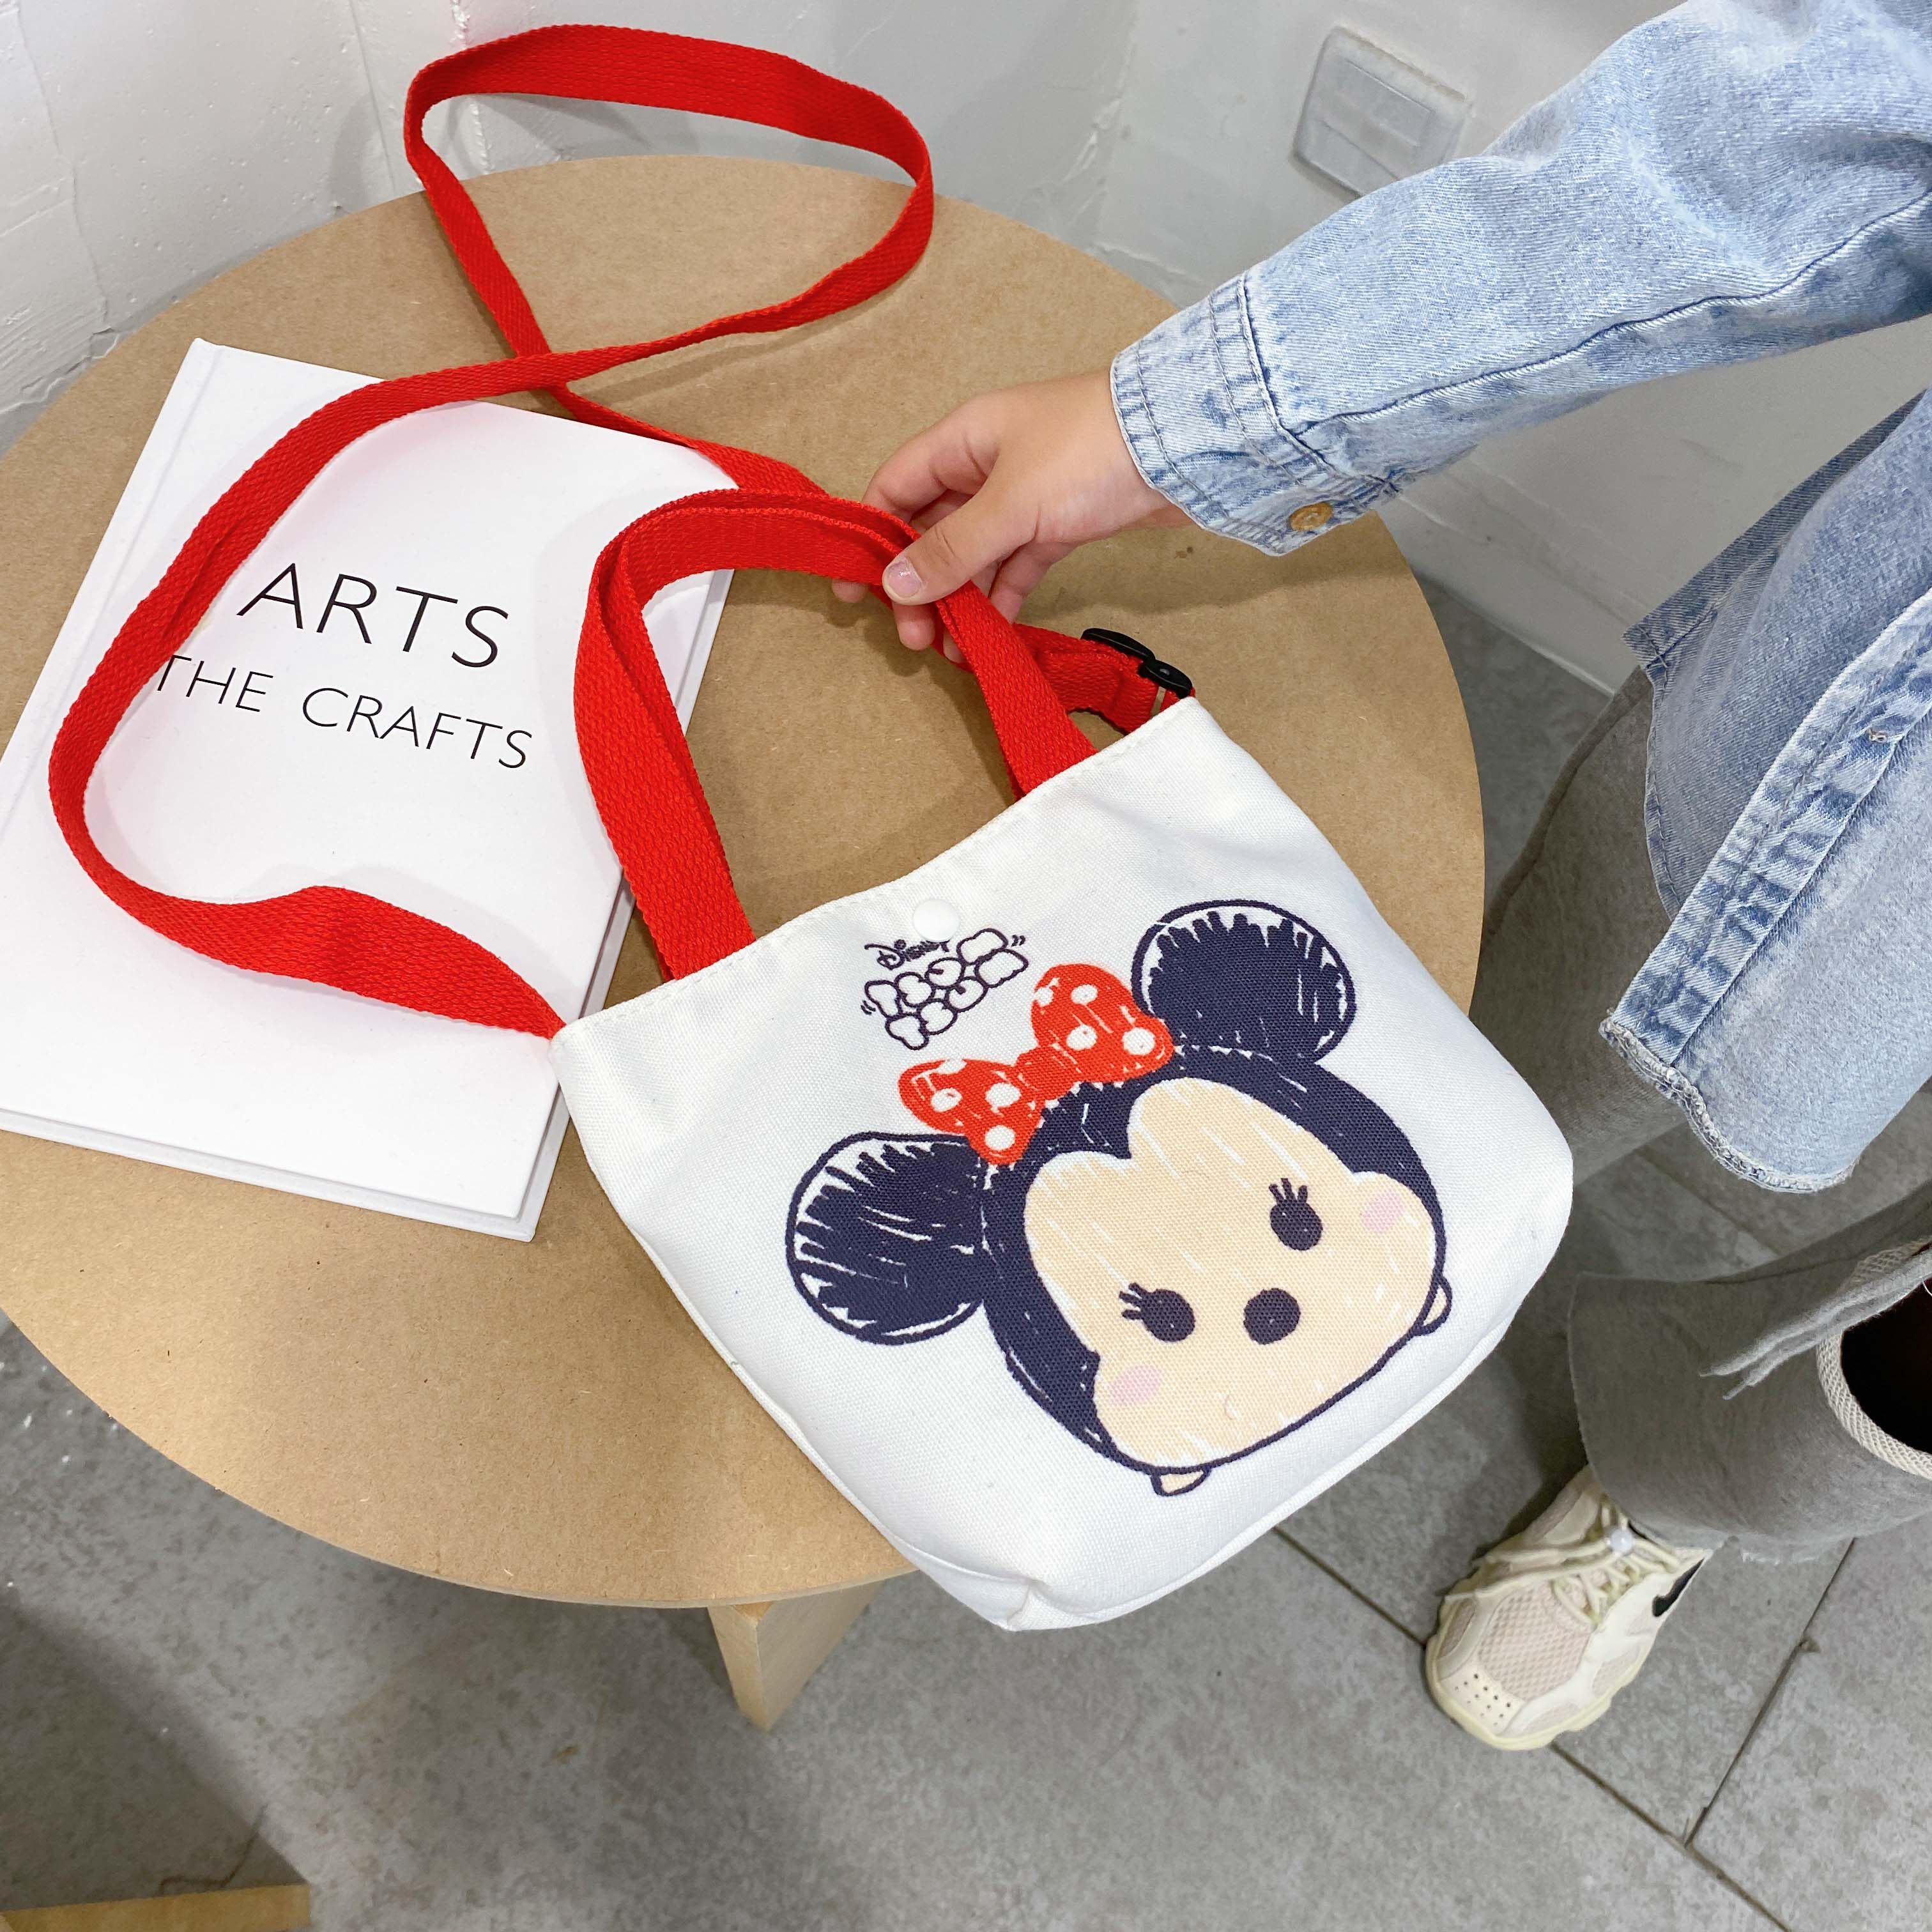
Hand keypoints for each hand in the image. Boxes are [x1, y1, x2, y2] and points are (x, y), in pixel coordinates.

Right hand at [832, 370, 1187, 655]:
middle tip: (914, 637)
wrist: (1183, 444)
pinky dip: (1002, 597)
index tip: (855, 591)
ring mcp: (1025, 494)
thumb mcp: (1008, 504)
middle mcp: (987, 463)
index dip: (872, 538)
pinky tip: (992, 635)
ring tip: (952, 648)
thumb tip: (894, 585)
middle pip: (931, 529)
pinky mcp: (1061, 522)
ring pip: (974, 553)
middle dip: (918, 585)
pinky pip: (1016, 565)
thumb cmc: (1089, 452)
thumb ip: (951, 549)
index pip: (896, 487)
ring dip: (959, 600)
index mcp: (963, 439)